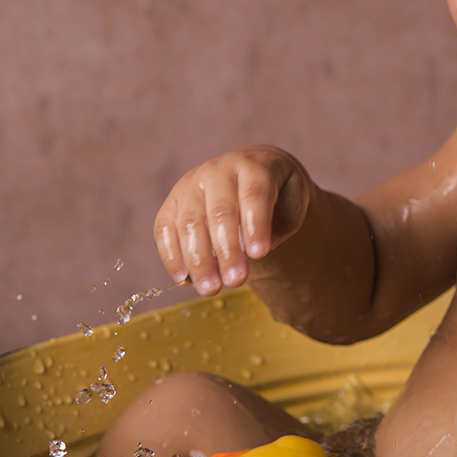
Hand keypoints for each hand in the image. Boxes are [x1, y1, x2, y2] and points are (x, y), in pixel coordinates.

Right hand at [154, 147, 311, 295]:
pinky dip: (171, 256)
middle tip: (236, 281)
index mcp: (253, 167)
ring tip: (211, 289)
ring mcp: (190, 185)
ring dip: (198, 259)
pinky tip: (184, 279)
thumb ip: (278, 228)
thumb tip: (251, 254)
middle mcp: (218, 171)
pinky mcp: (171, 202)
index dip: (255, 225)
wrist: (252, 172)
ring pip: (189, 222)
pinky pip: (164, 229)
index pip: (253, 194)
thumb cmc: (277, 194)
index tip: (259, 254)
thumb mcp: (292, 204)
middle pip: (219, 211)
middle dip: (227, 249)